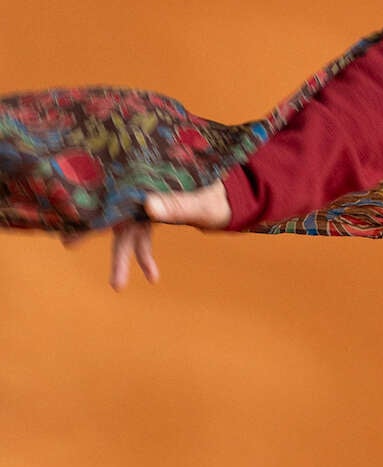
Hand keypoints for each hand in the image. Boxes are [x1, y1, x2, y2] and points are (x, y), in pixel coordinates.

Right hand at [59, 179, 232, 290]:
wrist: (231, 197)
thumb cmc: (216, 193)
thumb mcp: (201, 199)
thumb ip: (178, 204)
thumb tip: (148, 208)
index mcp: (145, 179)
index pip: (114, 189)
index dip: (93, 200)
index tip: (73, 212)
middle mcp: (140, 190)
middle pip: (111, 210)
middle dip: (89, 229)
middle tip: (67, 243)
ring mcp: (145, 202)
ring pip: (125, 231)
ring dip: (121, 258)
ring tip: (116, 287)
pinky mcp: (152, 214)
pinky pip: (142, 238)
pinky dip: (144, 258)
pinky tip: (152, 279)